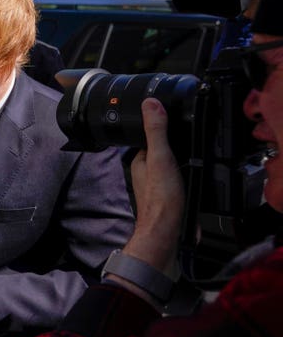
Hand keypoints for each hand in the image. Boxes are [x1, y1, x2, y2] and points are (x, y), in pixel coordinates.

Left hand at [126, 98, 184, 272]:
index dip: (163, 128)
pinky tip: (197, 181)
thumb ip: (156, 130)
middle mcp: (146, 173)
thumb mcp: (160, 157)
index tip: (175, 119)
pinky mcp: (171, 199)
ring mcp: (158, 187)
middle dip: (177, 147)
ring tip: (195, 161)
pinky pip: (182, 183)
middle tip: (191, 141)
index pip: (151, 137)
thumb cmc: (160, 200)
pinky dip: (189, 180)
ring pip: (173, 168)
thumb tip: (150, 103)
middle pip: (163, 152)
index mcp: (140, 161)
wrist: (167, 234)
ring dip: (185, 164)